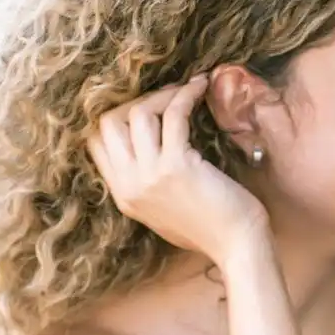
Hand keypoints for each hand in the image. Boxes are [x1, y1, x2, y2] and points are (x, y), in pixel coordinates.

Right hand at [87, 74, 268, 262]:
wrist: (238, 247)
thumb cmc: (213, 228)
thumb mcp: (164, 210)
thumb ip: (147, 184)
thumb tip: (148, 148)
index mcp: (124, 196)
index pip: (96, 142)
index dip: (119, 117)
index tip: (147, 107)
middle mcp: (130, 185)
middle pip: (109, 123)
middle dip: (137, 100)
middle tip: (168, 94)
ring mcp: (150, 175)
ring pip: (139, 114)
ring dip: (164, 94)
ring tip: (187, 88)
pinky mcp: (177, 166)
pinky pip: (173, 116)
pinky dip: (186, 96)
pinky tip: (201, 88)